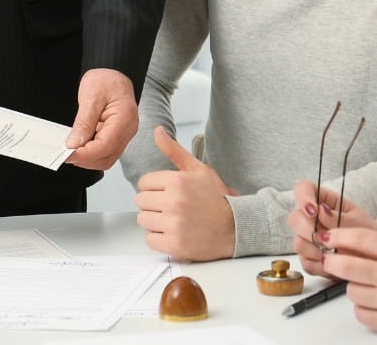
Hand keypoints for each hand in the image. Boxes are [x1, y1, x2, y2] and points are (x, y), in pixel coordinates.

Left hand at [63, 68, 137, 169]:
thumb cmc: (106, 80)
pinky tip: (81, 146)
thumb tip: (75, 144)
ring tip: (72, 150)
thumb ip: (84, 122)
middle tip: (66, 154)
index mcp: (124, 118)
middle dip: (86, 160)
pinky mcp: (118, 137)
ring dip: (88, 159)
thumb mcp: (91, 96)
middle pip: (107, 157)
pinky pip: (106, 152)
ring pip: (107, 159)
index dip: (85, 154)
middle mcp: (128, 130)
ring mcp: (124, 135)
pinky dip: (92, 153)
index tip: (67, 154)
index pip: (105, 146)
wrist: (114, 74)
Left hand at [133, 127, 238, 260]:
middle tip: (171, 207)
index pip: (144, 183)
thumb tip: (157, 131)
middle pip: (141, 201)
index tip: (167, 192)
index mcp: (177, 181)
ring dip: (155, 222)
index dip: (155, 188)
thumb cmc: (216, 198)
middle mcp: (174, 202)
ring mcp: (174, 225)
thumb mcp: (198, 170)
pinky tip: (174, 233)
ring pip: (143, 220)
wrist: (235, 227)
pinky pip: (150, 240)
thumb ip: (174, 150)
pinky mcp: (174, 245)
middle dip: (154, 204)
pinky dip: (160, 239)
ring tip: (173, 220)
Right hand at [288, 180, 375, 276]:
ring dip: (315, 250)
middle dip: (308, 230)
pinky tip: (333, 265)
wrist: (375, 256)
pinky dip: (319, 266)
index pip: (302, 189)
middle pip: (294, 218)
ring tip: (334, 254)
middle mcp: (311, 219)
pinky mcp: (309, 258)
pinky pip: (306, 263)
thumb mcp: (359, 222)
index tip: (314, 211)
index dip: (303, 198)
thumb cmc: (368, 233)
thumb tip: (320, 211)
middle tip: (326, 238)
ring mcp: (308, 239)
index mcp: (324, 201)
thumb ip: (339, 217)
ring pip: (298, 243)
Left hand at [320, 226, 376, 334]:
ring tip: (370, 285)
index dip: (338, 236)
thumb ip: (376, 246)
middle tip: (330, 260)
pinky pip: (360, 313)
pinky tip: (375, 301)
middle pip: (346, 266)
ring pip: (351, 291)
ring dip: (355, 287)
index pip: (358, 239)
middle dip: (332, 261)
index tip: (327, 236)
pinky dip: (363, 308)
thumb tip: (339, 242)